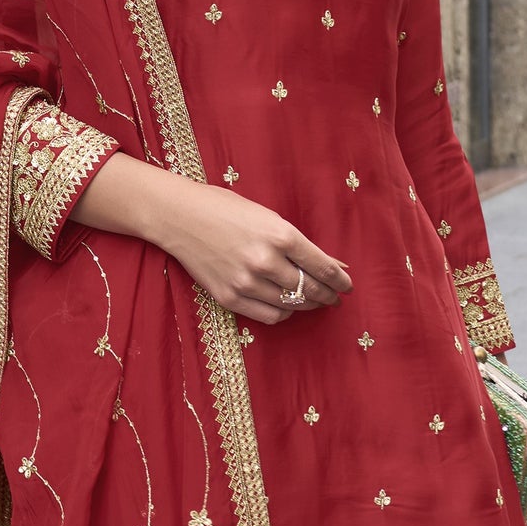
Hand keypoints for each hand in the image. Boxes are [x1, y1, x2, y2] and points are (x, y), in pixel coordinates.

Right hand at [72, 156, 350, 324]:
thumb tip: (334, 265)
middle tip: (334, 296)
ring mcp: (247, 282)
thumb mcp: (268, 217)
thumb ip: (300, 243)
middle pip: (310, 289)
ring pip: (292, 305)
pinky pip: (270, 316)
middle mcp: (266, 261)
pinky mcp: (230, 298)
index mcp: (280, 234)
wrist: (179, 217)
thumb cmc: (225, 209)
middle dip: (327, 295)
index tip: (347, 285)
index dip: (340, 280)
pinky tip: (287, 306)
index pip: (322, 267)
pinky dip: (284, 314)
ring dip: (308, 305)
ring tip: (313, 301)